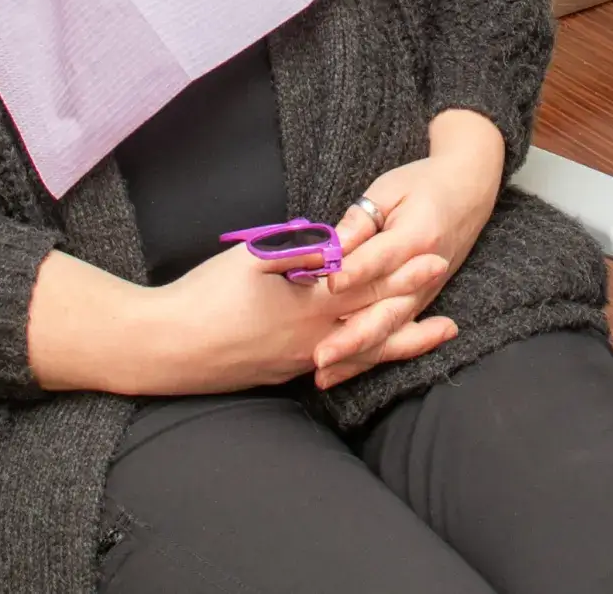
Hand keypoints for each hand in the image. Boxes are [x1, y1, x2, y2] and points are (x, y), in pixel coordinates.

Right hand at [138, 238, 452, 395]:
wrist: (165, 347)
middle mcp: (312, 336)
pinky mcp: (285, 373)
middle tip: (447, 280)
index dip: (402, 268)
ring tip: (439, 331)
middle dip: (414, 299)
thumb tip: (334, 239)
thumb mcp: (253, 259)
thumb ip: (298, 249)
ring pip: (364, 348)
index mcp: (305, 303)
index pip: (366, 282)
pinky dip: (366, 356)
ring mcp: (300, 359)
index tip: (434, 253)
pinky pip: (338, 363)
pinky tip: (377, 352)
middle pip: (375, 316)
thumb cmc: (204, 295)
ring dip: (403, 337)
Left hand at [312, 110, 505, 388]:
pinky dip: (369, 356)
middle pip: (388, 309)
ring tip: (324, 374)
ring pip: (390, 331)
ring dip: (357, 355)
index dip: (355, 271)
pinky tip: (340, 372)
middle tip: (320, 355)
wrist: (469, 191)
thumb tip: (331, 246)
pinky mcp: (420, 303)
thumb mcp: (389, 188)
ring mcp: (425, 293)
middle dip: (353, 335)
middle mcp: (426, 272)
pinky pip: (395, 335)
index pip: (383, 258)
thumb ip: (361, 219)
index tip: (328, 284)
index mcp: (418, 235)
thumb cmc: (423, 185)